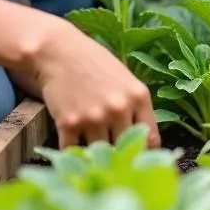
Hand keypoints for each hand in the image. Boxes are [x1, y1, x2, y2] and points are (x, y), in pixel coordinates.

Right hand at [28, 19, 159, 149]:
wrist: (58, 52)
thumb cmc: (94, 64)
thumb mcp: (125, 80)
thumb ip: (135, 107)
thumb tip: (144, 140)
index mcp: (138, 97)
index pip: (151, 139)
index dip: (144, 151)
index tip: (137, 156)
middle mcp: (119, 109)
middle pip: (125, 148)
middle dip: (119, 154)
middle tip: (112, 157)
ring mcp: (94, 118)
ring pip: (100, 153)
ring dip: (95, 154)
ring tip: (90, 151)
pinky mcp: (69, 123)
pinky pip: (74, 151)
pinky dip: (73, 153)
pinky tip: (72, 147)